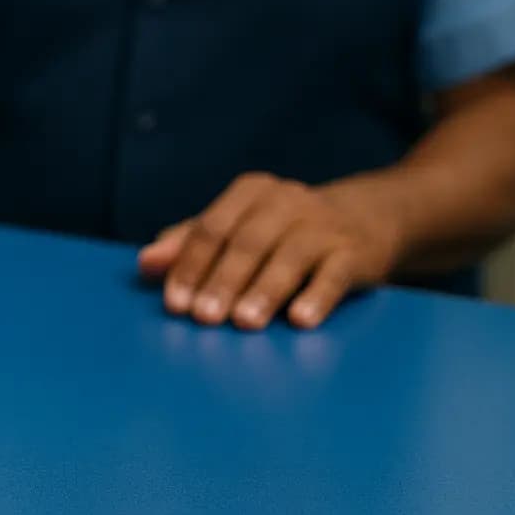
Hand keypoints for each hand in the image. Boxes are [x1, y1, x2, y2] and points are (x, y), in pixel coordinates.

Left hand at [138, 173, 402, 330]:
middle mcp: (286, 201)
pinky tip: (300, 320)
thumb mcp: (239, 226)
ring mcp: (323, 226)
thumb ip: (190, 243)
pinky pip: (335, 274)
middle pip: (246, 242)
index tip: (175, 303)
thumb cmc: (284, 229)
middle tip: (204, 317)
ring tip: (244, 322)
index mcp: (250, 193)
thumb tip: (145, 263)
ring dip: (264, 291)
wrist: (369, 218)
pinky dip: (317, 297)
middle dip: (222, 281)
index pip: (211, 228)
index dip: (189, 266)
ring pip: (289, 257)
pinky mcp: (355, 252)